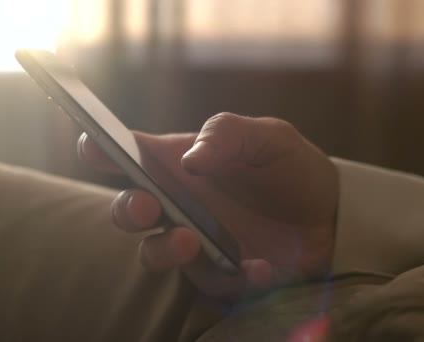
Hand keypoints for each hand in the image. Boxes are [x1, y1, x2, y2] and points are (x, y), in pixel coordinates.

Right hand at [78, 113, 338, 298]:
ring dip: (166, 249)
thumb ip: (227, 134)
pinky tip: (262, 268)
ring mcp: (194, 241)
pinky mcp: (217, 274)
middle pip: (128, 209)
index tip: (92, 146)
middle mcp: (177, 202)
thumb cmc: (290, 168)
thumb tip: (189, 161)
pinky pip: (209, 283)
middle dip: (128, 208)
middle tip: (149, 206)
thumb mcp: (269, 137)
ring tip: (194, 241)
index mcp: (179, 162)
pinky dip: (233, 277)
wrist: (331, 217)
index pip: (129, 153)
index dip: (100, 148)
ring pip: (153, 253)